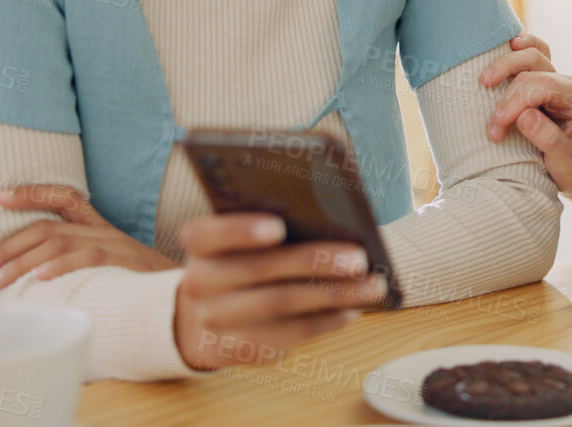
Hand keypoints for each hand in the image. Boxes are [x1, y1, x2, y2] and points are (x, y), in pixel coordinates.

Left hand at [0, 185, 176, 288]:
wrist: (188, 297)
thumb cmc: (145, 289)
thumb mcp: (114, 270)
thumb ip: (83, 267)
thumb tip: (37, 283)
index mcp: (102, 228)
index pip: (64, 197)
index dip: (30, 193)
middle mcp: (106, 230)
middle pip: (47, 227)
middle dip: (7, 246)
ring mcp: (116, 245)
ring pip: (57, 241)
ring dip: (20, 262)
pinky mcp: (125, 262)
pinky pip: (87, 257)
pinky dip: (60, 266)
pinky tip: (38, 279)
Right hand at [171, 214, 387, 370]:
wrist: (200, 318)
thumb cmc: (239, 262)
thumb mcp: (238, 240)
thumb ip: (270, 225)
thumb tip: (334, 220)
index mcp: (199, 243)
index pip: (207, 233)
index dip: (241, 230)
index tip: (278, 227)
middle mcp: (200, 281)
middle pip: (259, 269)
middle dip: (314, 262)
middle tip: (359, 258)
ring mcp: (215, 320)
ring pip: (280, 304)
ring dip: (333, 294)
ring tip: (372, 285)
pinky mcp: (237, 350)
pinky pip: (287, 335)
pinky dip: (325, 322)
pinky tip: (352, 310)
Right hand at [481, 33, 571, 221]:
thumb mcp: (565, 162)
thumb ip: (548, 139)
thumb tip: (524, 116)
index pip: (543, 87)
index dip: (516, 102)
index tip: (497, 126)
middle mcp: (571, 85)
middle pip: (535, 68)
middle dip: (508, 93)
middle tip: (492, 121)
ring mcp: (558, 81)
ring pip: (532, 56)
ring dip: (506, 66)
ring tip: (485, 81)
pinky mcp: (545, 84)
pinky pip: (534, 55)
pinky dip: (520, 51)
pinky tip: (509, 45)